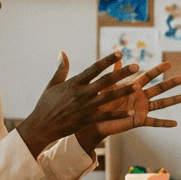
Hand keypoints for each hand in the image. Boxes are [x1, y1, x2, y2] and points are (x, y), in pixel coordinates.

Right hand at [18, 52, 141, 156]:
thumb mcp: (53, 84)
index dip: (108, 60)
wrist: (42, 126)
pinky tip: (131, 111)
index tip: (120, 53)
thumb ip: (61, 69)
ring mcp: (86, 107)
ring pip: (109, 97)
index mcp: (74, 83)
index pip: (94, 68)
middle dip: (122, 73)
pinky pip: (107, 116)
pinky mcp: (88, 119)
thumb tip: (62, 52)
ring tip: (138, 86)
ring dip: (124, 91)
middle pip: (106, 81)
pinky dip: (119, 114)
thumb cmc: (46, 104)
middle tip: (136, 66)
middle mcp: (82, 94)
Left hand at [84, 62, 180, 141]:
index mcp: (133, 87)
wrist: (95, 120)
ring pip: (161, 104)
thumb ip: (114, 74)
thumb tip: (118, 58)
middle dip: (172, 83)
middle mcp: (140, 97)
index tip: (169, 63)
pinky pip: (154, 122)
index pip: (149, 76)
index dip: (158, 70)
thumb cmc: (100, 102)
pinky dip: (164, 123)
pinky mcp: (139, 121)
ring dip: (174, 100)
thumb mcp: (107, 86)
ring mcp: (141, 109)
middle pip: (159, 88)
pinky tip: (176, 123)